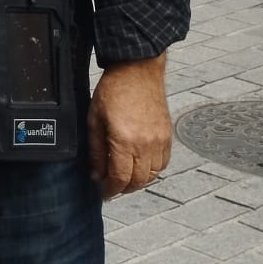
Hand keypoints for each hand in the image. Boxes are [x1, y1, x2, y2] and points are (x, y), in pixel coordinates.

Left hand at [90, 55, 172, 198]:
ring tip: (125, 178)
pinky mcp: (168, 136)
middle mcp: (145, 144)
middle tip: (112, 187)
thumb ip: (96, 150)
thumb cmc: (113, 90)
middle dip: (123, 188)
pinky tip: (140, 166)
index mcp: (124, 140)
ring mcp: (159, 141)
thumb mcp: (94, 119)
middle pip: (137, 181)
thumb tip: (97, 174)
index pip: (120, 178)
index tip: (103, 193)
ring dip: (138, 181)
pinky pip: (163, 163)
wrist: (138, 70)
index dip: (110, 190)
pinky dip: (152, 170)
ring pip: (152, 175)